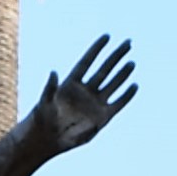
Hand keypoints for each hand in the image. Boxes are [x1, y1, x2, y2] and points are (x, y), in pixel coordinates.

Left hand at [27, 37, 134, 154]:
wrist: (48, 139)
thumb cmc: (42, 119)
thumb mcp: (44, 102)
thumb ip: (50, 88)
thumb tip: (53, 72)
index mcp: (72, 83)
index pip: (87, 61)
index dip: (97, 49)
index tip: (107, 36)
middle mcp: (85, 90)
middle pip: (104, 69)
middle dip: (116, 56)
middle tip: (128, 42)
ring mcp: (94, 103)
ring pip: (113, 84)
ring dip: (123, 74)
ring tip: (132, 62)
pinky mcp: (102, 117)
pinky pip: (117, 104)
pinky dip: (126, 96)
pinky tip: (134, 86)